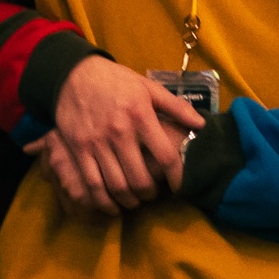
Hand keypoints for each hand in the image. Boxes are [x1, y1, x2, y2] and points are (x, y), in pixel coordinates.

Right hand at [23, 56, 203, 217]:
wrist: (77, 74)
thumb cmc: (117, 81)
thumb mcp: (148, 88)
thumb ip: (176, 106)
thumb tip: (201, 124)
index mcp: (141, 114)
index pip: (165, 156)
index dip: (176, 177)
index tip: (179, 186)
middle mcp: (119, 131)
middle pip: (139, 179)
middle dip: (149, 194)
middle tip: (152, 195)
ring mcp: (96, 142)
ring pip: (115, 186)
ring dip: (128, 201)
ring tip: (134, 200)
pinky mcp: (77, 149)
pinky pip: (90, 185)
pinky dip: (102, 201)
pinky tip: (110, 203)